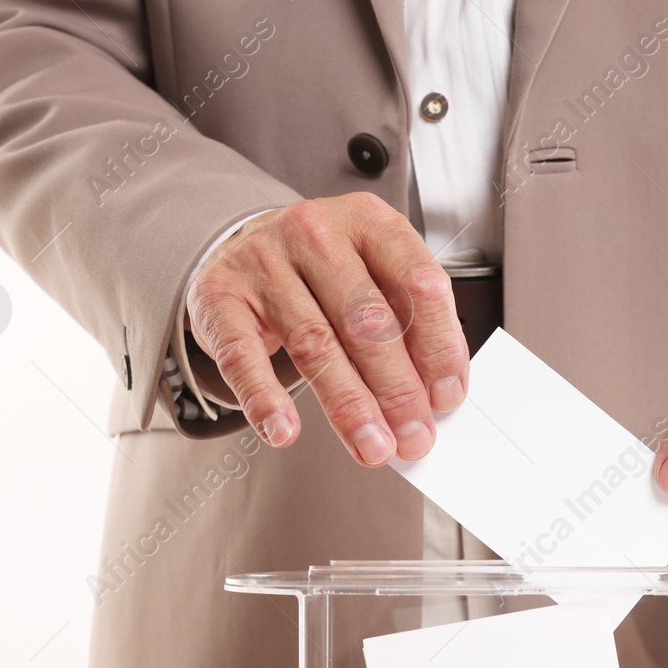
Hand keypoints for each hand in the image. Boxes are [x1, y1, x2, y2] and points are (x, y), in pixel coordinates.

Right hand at [184, 194, 467, 464]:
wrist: (242, 247)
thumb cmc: (320, 269)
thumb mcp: (374, 276)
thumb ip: (409, 324)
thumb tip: (435, 392)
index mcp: (369, 222)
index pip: (418, 282)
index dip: (439, 345)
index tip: (448, 396)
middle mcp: (316, 233)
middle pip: (366, 320)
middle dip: (397, 389)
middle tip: (414, 436)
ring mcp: (263, 261)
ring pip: (315, 343)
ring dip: (347, 405)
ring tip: (370, 445)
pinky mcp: (219, 296)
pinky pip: (243, 356)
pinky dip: (265, 398)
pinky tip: (284, 429)